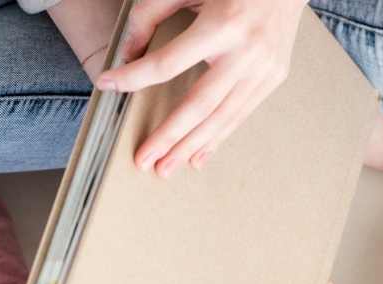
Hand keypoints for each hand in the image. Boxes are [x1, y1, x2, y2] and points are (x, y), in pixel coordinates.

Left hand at [96, 0, 308, 175]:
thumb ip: (150, 15)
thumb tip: (127, 55)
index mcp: (222, 24)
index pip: (168, 62)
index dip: (135, 77)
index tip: (108, 85)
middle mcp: (246, 51)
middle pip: (199, 104)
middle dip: (169, 136)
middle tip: (144, 160)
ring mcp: (264, 68)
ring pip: (221, 117)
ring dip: (190, 147)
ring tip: (165, 168)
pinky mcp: (274, 77)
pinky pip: (240, 114)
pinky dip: (217, 138)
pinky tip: (197, 157)